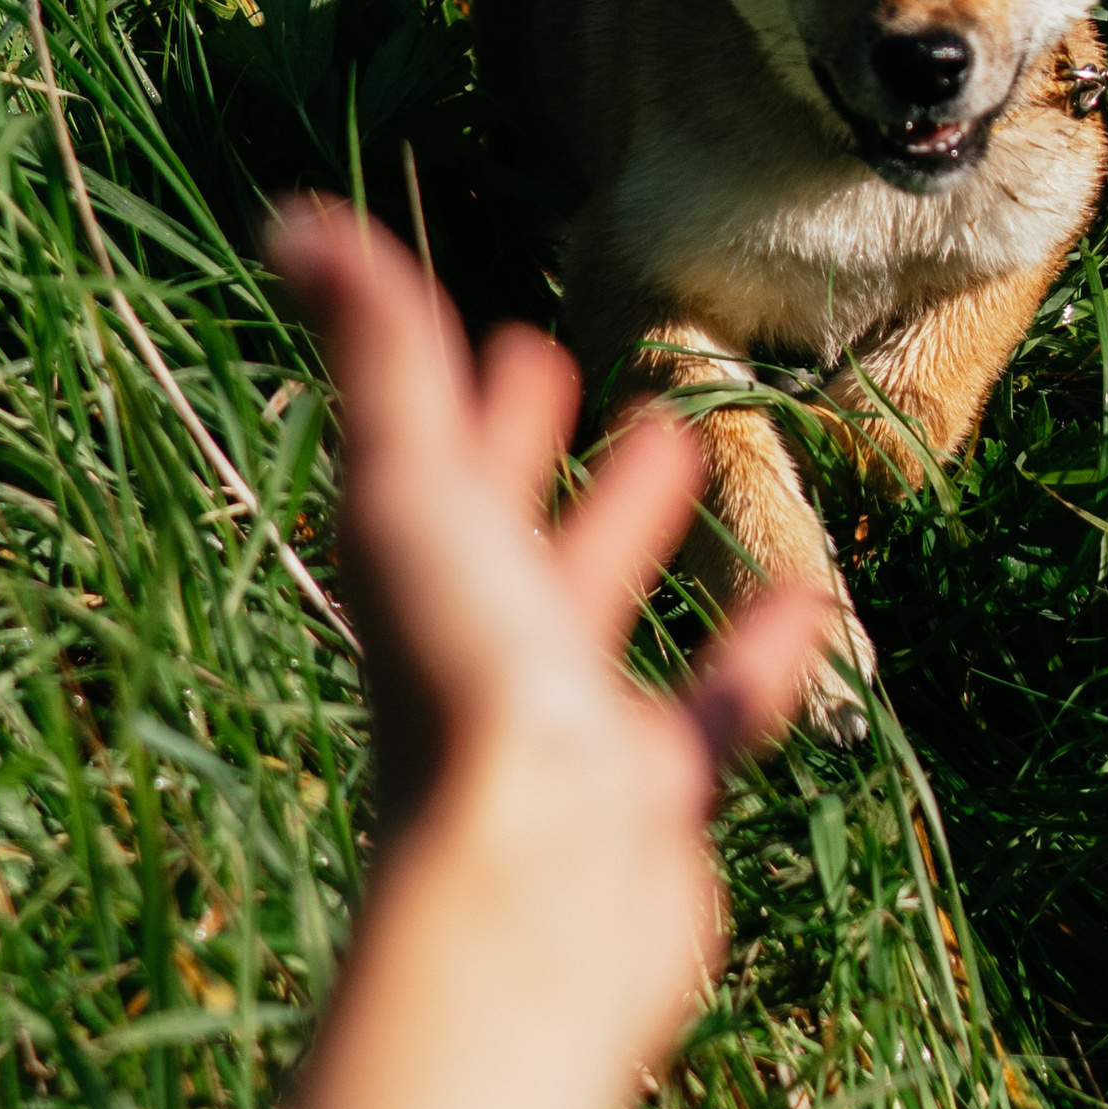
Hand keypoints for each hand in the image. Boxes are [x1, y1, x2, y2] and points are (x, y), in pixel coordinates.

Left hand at [266, 203, 831, 1108]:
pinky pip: (711, 708)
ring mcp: (562, 724)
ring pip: (600, 612)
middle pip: (504, 533)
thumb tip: (293, 221)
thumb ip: (374, 356)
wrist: (531, 887)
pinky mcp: (648, 797)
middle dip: (534, 456)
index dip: (455, 393)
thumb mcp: (409, 491)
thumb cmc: (459, 684)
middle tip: (585, 376)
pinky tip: (814, 600)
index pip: (429, 461)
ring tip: (696, 456)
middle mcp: (477, 648)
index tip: (500, 335)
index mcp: (414, 578)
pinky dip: (755, 652)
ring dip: (638, 534)